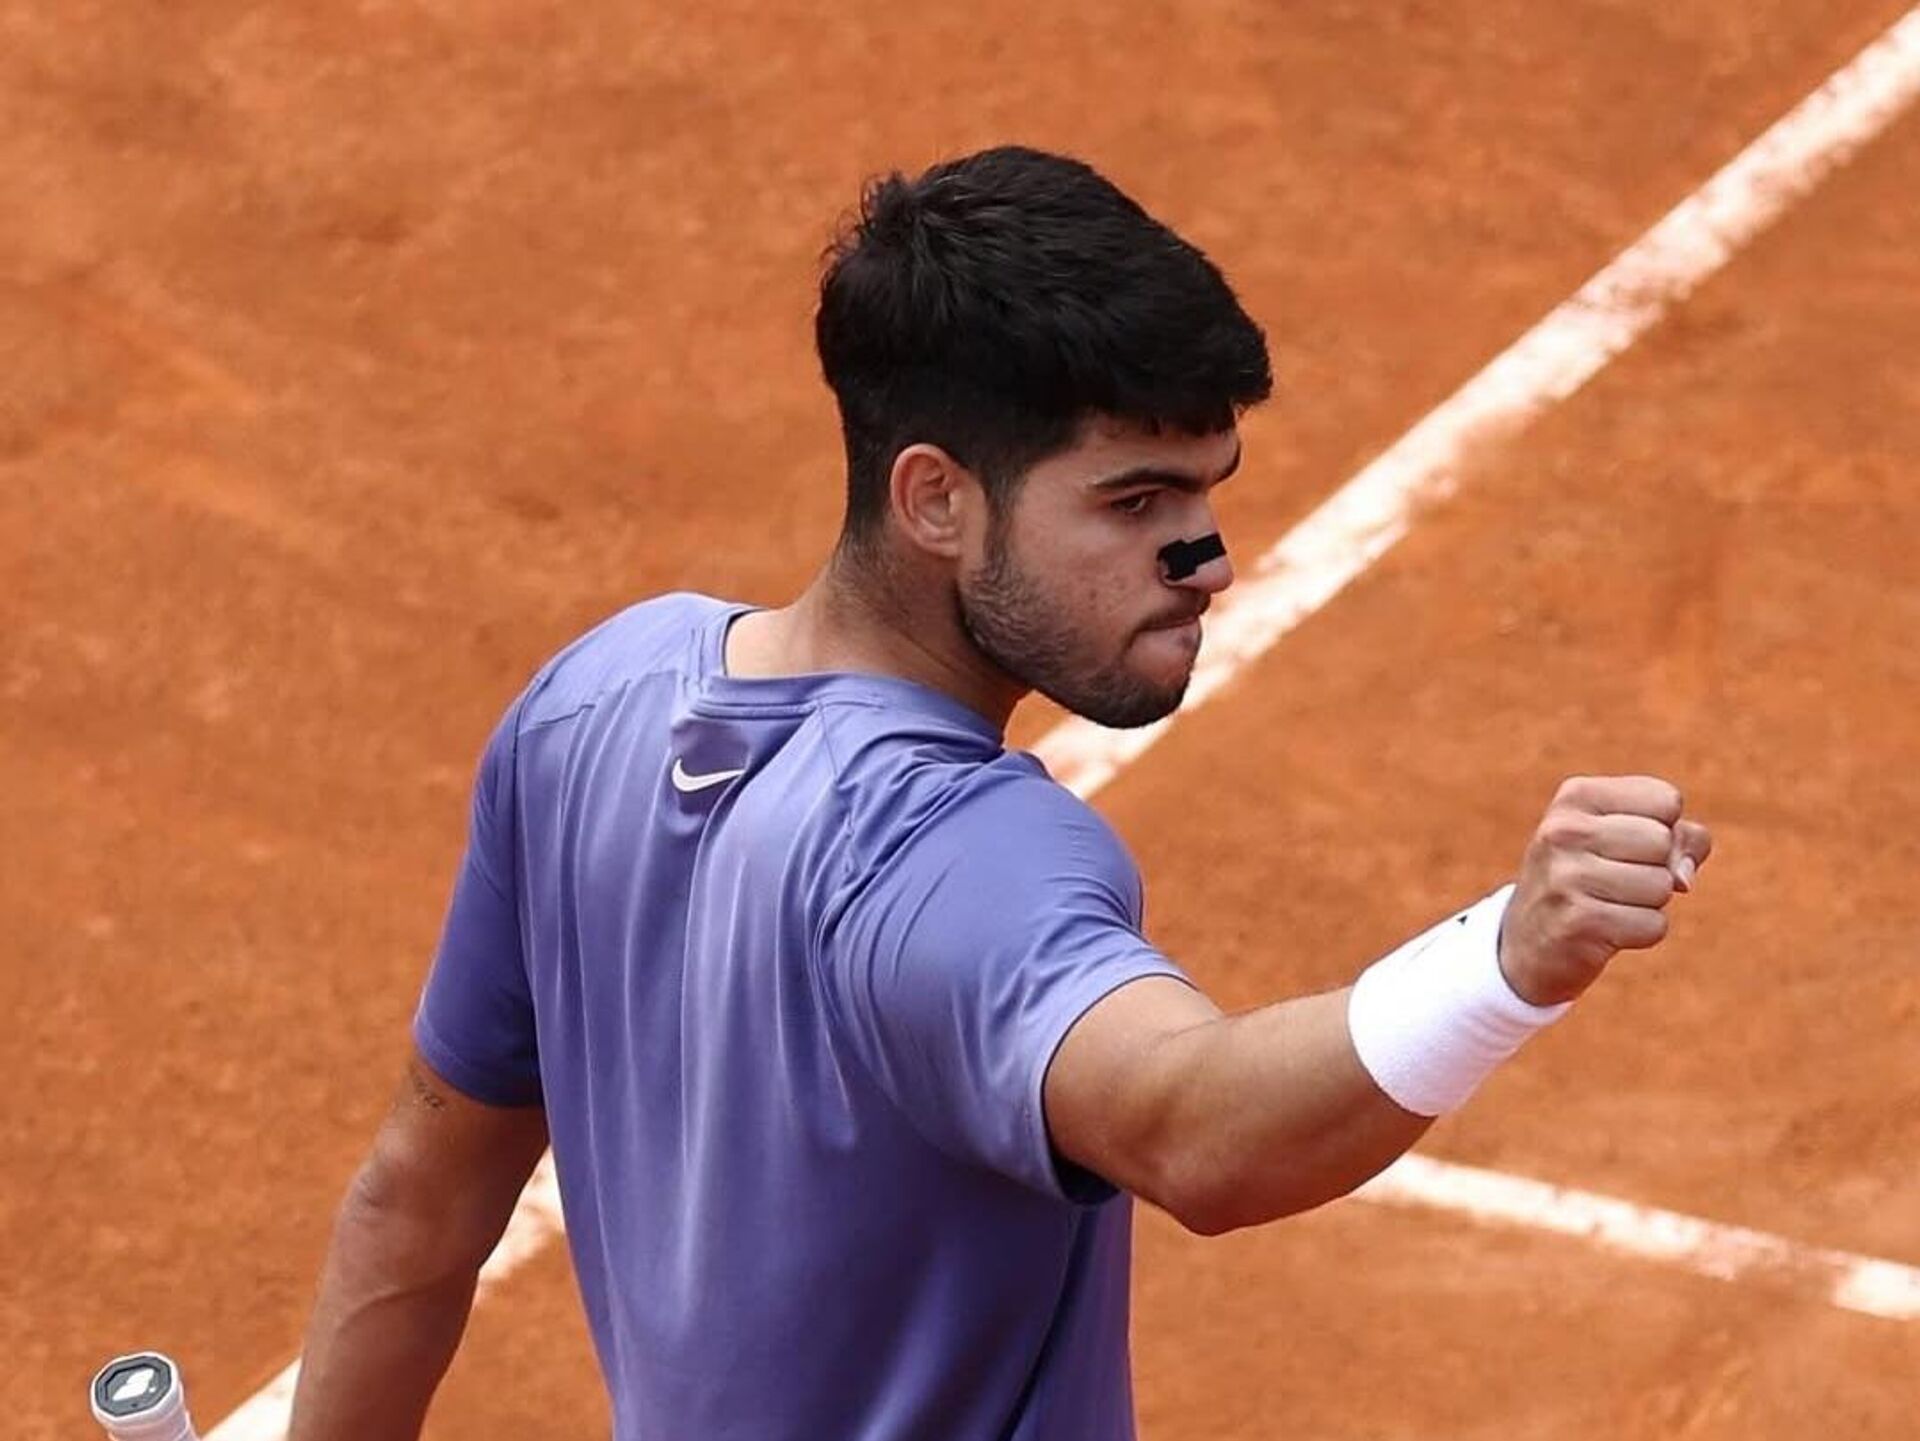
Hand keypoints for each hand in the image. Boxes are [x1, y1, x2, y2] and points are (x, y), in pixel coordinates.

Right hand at [1498, 776, 1712, 1006]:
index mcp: (1576, 796)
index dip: (1664, 828)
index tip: (1627, 844)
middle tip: (1615, 879)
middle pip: (1664, 841)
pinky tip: (1606, 929)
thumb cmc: (1591, 878)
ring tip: (1608, 903)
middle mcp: (1564, 830)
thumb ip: (1679, 839)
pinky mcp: (1578, 923)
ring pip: (1662, 885)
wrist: (1527, 941)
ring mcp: (1566, 876)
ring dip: (1649, 903)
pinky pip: (1653, 925)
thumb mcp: (1624, 838)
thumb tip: (1683, 879)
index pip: (1666, 800)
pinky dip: (1640, 933)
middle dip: (1656, 867)